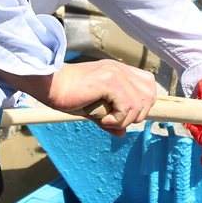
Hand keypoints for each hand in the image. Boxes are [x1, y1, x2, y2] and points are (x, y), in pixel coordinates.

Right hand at [4, 60, 156, 137]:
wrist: (52, 86)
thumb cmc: (69, 95)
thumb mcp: (95, 109)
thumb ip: (111, 119)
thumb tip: (123, 133)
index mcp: (120, 71)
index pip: (148, 85)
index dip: (142, 104)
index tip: (123, 116)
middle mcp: (121, 69)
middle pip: (149, 95)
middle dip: (137, 115)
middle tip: (115, 120)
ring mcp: (116, 73)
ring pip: (139, 104)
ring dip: (125, 120)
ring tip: (106, 121)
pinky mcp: (109, 81)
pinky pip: (127, 106)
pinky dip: (118, 119)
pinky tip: (103, 120)